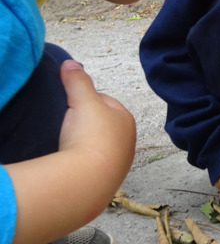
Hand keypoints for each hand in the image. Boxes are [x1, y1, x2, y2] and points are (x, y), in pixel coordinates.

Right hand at [58, 60, 134, 179]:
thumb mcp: (82, 100)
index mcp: (126, 118)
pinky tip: (73, 160)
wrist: (88, 179)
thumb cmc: (90, 135)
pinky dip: (85, 160)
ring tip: (68, 142)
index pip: (105, 101)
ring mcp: (120, 160)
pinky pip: (94, 163)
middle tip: (66, 124)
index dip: (85, 99)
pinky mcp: (109, 178)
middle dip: (87, 122)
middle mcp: (129, 139)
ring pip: (99, 145)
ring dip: (86, 143)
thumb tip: (71, 63)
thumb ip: (77, 80)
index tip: (69, 104)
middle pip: (103, 124)